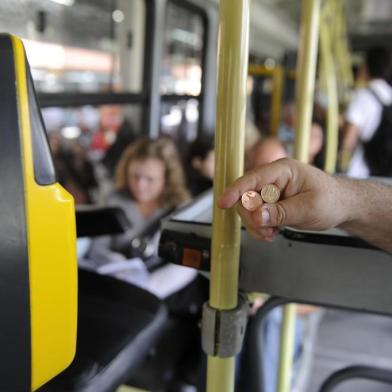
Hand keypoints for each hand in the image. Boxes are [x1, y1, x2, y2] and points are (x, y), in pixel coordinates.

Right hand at [218, 158, 347, 241]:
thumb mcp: (308, 208)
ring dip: (256, 225)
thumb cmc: (331, 200)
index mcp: (282, 170)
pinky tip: (273, 231)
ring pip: (248, 209)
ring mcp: (270, 191)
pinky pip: (256, 216)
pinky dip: (261, 227)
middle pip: (246, 197)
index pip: (252, 179)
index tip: (223, 203)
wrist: (341, 206)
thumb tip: (256, 216)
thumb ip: (280, 213)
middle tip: (267, 231)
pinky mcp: (270, 203)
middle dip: (252, 217)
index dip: (236, 191)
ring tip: (273, 233)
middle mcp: (272, 179)